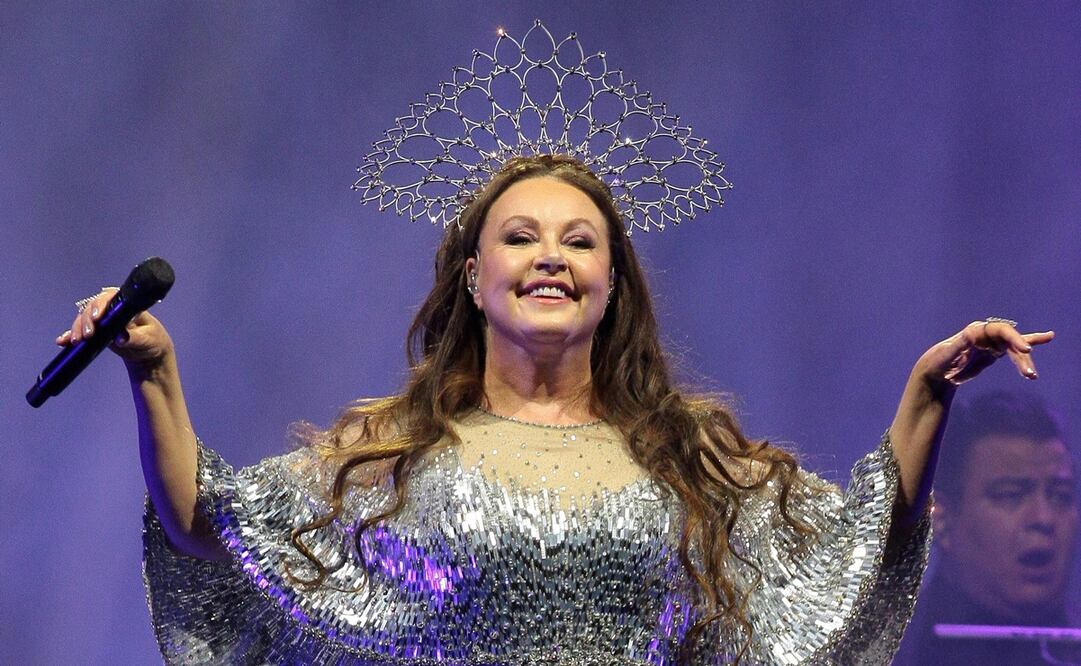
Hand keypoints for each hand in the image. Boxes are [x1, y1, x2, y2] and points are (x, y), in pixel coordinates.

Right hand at [55, 288, 174, 370]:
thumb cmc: (154, 340)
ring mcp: (103, 319)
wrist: (150, 351)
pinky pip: (82, 331)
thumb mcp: (149, 340)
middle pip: (93, 308)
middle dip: (86, 320)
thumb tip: (120, 338)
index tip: (96, 317)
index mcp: (128, 305)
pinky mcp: (97, 331)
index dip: (100, 305)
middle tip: (87, 335)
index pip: (110, 298)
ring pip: (84, 318)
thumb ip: (135, 338)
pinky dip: (71, 335)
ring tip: (76, 341)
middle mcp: (113, 309)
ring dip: (77, 328)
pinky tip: (62, 341)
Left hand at [918, 320, 1054, 386]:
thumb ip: (959, 345)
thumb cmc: (937, 363)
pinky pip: (1014, 351)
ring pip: (1014, 349)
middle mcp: (985, 335)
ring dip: (1024, 361)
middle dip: (1021, 354)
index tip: (1025, 350)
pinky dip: (1027, 349)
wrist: (935, 374)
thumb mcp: (946, 354)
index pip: (1000, 331)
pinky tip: (1047, 338)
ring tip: (1032, 376)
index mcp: (975, 332)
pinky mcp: (993, 354)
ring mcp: (990, 344)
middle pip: (1010, 340)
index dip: (1014, 338)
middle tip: (1029, 372)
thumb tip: (971, 333)